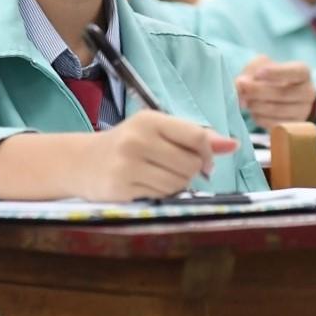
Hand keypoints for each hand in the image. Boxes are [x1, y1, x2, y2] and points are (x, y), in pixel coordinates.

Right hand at [80, 110, 238, 200]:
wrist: (82, 162)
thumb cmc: (128, 143)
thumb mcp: (158, 131)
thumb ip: (195, 138)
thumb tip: (233, 145)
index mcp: (150, 119)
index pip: (196, 136)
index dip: (209, 153)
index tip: (206, 162)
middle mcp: (138, 139)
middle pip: (191, 164)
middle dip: (192, 172)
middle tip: (177, 170)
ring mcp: (128, 164)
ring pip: (178, 183)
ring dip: (177, 185)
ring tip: (160, 177)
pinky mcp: (122, 187)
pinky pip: (161, 196)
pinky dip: (162, 194)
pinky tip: (147, 185)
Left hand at [235, 55, 315, 126]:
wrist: (280, 97)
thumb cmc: (269, 78)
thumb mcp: (261, 67)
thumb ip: (250, 73)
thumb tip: (240, 86)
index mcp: (303, 72)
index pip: (293, 72)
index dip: (275, 73)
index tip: (258, 74)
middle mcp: (308, 92)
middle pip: (283, 93)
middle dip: (258, 91)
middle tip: (242, 89)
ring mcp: (303, 112)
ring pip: (277, 110)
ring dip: (256, 105)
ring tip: (245, 101)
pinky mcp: (293, 128)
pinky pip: (274, 124)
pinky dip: (259, 118)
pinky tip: (254, 111)